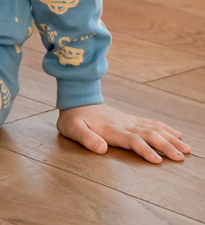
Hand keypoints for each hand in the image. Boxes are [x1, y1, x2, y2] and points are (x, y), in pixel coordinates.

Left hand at [57, 104, 190, 162]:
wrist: (75, 99)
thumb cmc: (73, 118)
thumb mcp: (73, 129)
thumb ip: (86, 138)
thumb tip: (102, 148)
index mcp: (111, 129)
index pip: (131, 140)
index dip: (144, 149)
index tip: (158, 160)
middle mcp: (123, 123)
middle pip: (148, 134)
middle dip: (166, 146)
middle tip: (182, 157)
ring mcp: (128, 120)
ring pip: (153, 128)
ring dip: (170, 138)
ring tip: (187, 148)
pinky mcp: (129, 119)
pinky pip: (150, 122)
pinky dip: (165, 128)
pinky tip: (177, 133)